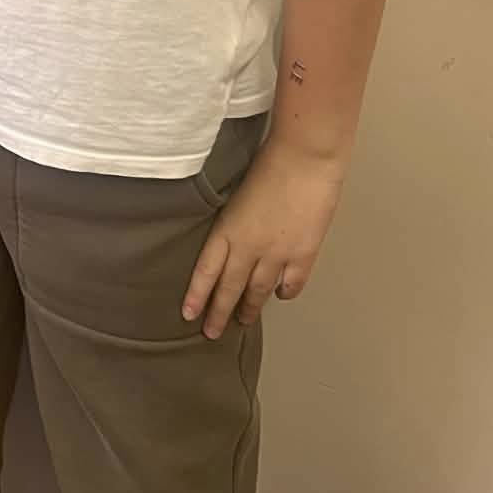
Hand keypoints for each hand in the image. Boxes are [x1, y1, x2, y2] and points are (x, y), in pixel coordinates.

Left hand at [183, 141, 347, 339]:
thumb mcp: (236, 195)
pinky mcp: (303, 254)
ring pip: (259, 291)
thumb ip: (232, 222)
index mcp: (227, 229)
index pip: (206, 271)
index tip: (188, 314)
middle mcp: (249, 247)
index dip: (197, 295)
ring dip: (250, 309)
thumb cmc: (267, 164)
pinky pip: (291, 284)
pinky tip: (279, 294)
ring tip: (243, 321)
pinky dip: (284, 292)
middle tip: (211, 333)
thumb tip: (229, 241)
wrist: (304, 159)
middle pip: (230, 288)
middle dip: (219, 313)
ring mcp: (277, 254)